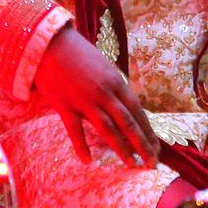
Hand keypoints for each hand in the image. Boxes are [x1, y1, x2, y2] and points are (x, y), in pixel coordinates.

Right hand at [32, 26, 160, 167]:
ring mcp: (85, 100)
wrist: (50, 43)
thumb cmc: (78, 54)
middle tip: (152, 163)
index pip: (137, 111)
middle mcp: (104, 93)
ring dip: (121, 148)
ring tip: (131, 165)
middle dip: (142, 144)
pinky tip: (88, 162)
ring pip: (107, 128)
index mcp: (116, 82)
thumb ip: (114, 88)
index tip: (157, 148)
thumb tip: (125, 107)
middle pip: (128, 123)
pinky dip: (82, 146)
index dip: (148, 131)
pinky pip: (75, 130)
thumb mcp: (104, 68)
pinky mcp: (65, 105)